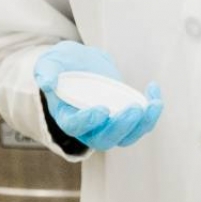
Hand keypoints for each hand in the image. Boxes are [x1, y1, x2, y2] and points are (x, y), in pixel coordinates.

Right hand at [34, 42, 162, 150]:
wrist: (80, 64)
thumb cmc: (61, 65)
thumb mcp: (49, 63)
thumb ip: (46, 71)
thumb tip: (47, 82)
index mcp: (67, 117)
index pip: (75, 127)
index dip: (88, 121)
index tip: (102, 110)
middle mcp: (88, 127)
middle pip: (105, 139)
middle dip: (121, 127)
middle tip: (134, 110)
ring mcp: (109, 124)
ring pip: (127, 136)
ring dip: (143, 124)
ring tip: (154, 105)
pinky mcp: (124, 115)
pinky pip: (141, 122)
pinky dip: (152, 110)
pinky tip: (153, 88)